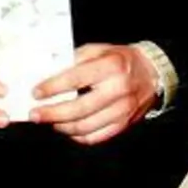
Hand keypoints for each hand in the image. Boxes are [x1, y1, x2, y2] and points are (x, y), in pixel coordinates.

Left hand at [29, 44, 157, 144]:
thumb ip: (75, 60)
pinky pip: (96, 137)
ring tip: (49, 121)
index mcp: (111, 66)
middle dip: (52, 113)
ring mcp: (122, 110)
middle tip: (35, 114)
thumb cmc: (120, 60)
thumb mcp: (99, 50)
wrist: (152, 74)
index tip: (36, 93)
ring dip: (62, 126)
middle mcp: (118, 89)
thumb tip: (47, 73)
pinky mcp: (123, 124)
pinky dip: (77, 136)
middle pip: (79, 108)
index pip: (75, 79)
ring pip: (86, 127)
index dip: (52, 87)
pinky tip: (67, 128)